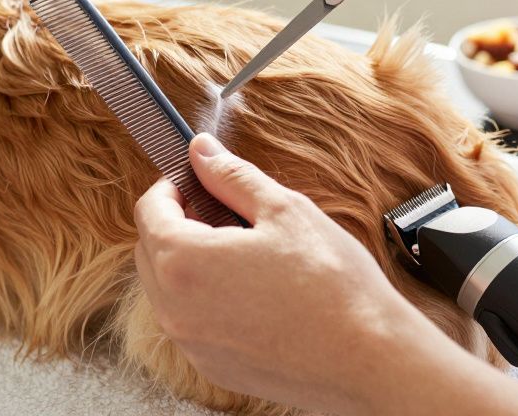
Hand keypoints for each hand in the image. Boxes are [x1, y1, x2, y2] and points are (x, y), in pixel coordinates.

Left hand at [133, 134, 517, 415]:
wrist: (368, 358)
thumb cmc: (331, 284)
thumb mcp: (283, 210)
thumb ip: (232, 177)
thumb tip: (202, 151)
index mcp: (183, 261)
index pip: (149, 210)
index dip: (172, 185)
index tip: (199, 179)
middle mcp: (173, 309)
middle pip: (151, 249)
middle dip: (179, 221)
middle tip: (225, 210)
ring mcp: (191, 344)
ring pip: (168, 288)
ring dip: (191, 260)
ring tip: (245, 250)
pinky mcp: (213, 367)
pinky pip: (191, 321)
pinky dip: (206, 298)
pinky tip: (253, 289)